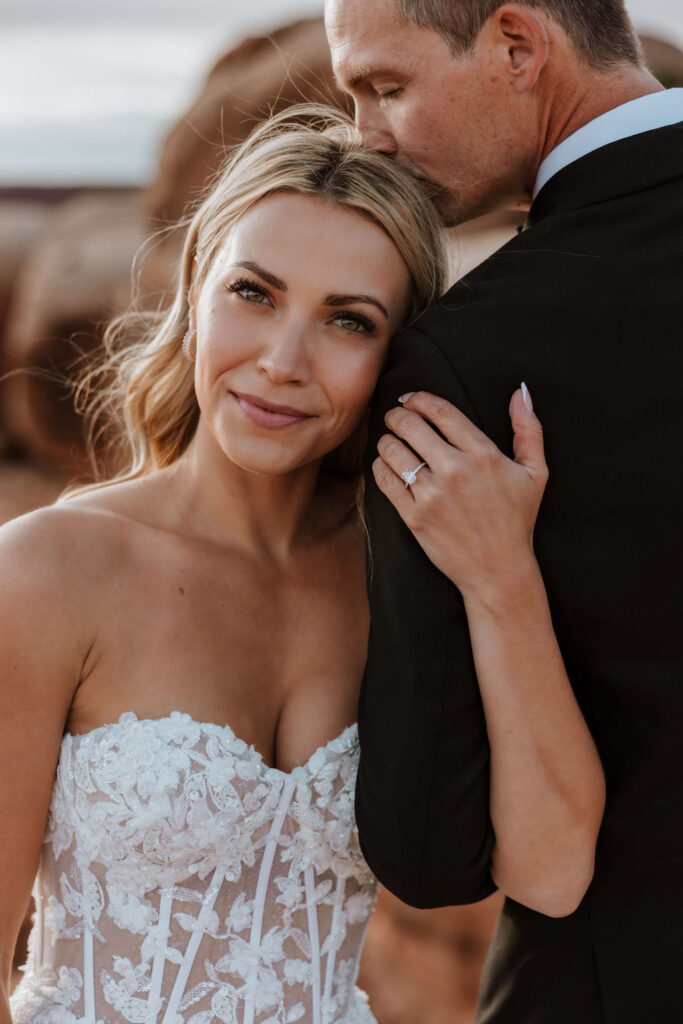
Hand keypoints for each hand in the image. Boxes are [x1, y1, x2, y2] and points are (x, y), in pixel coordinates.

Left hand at [373, 386, 547, 602]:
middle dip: (396, 415)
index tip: (409, 398)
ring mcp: (432, 494)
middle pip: (410, 424)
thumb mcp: (536, 473)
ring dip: (386, 440)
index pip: (440, 411)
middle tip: (394, 417)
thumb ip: (529, 429)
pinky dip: (380, 467)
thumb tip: (521, 392)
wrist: (499, 570)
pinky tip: (386, 466)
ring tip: (389, 442)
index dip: (418, 398)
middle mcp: (455, 470)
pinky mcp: (414, 516)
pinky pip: (385, 479)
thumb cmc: (517, 520)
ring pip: (392, 450)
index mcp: (483, 453)